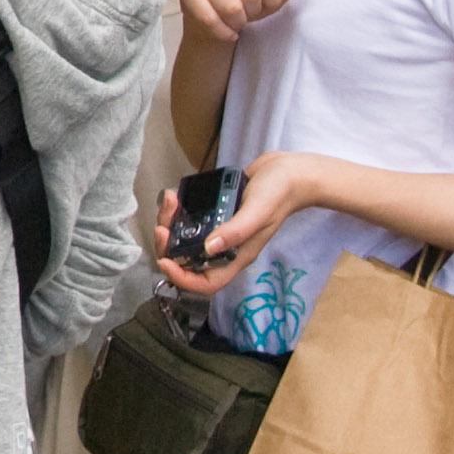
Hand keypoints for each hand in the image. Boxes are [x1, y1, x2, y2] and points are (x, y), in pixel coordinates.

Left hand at [154, 152, 326, 293]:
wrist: (290, 171)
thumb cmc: (280, 193)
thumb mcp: (258, 211)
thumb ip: (236, 231)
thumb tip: (208, 248)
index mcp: (237, 255)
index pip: (206, 282)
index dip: (182, 278)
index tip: (165, 261)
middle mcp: (226, 246)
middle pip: (188, 260)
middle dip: (170, 246)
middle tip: (163, 225)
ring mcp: (220, 229)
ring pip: (186, 238)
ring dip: (171, 224)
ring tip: (170, 200)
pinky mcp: (217, 212)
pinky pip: (191, 218)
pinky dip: (179, 210)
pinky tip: (177, 195)